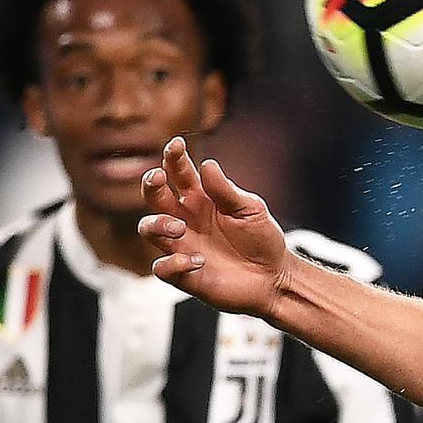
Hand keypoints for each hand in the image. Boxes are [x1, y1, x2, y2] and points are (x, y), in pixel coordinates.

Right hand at [139, 136, 289, 315]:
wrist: (273, 277)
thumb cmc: (262, 238)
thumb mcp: (250, 209)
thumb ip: (226, 190)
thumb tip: (207, 164)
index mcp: (201, 198)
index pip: (179, 172)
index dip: (173, 157)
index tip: (176, 145)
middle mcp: (186, 219)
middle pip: (155, 197)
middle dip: (151, 185)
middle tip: (159, 178)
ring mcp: (182, 245)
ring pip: (149, 228)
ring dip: (158, 224)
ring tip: (180, 227)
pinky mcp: (184, 274)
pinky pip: (162, 267)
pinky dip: (173, 263)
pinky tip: (197, 261)